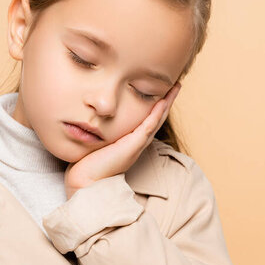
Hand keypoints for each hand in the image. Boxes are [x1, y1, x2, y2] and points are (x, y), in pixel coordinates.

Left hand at [64, 81, 181, 199]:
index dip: (157, 103)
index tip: (162, 89)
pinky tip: (162, 102)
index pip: (148, 118)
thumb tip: (94, 116)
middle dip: (168, 99)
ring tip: (175, 87)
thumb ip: (102, 130)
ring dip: (167, 103)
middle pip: (158, 116)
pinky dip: (156, 114)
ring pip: (157, 119)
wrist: (88, 181)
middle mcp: (138, 141)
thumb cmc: (89, 164)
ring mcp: (137, 144)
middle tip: (176, 83)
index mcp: (132, 140)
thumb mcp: (99, 141)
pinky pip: (148, 127)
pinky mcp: (133, 146)